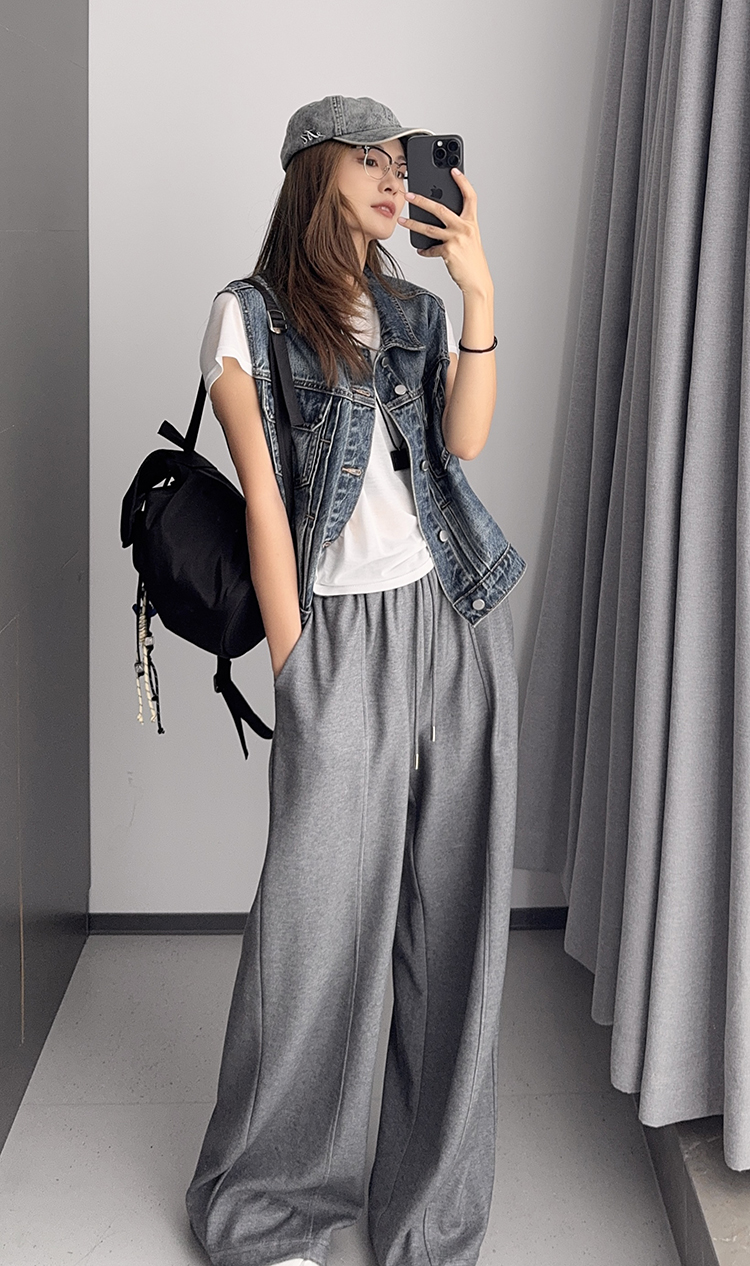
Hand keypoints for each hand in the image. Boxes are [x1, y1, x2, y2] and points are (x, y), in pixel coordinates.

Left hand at [397, 168, 492, 296]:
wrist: (477, 281)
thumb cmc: (473, 261)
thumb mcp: (470, 239)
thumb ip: (458, 227)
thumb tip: (440, 220)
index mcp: (471, 222)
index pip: (470, 196)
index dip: (463, 182)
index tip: (454, 171)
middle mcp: (465, 228)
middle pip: (440, 208)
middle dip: (422, 200)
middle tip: (409, 195)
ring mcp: (456, 239)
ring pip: (429, 228)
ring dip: (413, 224)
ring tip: (401, 220)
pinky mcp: (448, 251)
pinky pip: (431, 249)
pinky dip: (425, 250)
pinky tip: (421, 251)